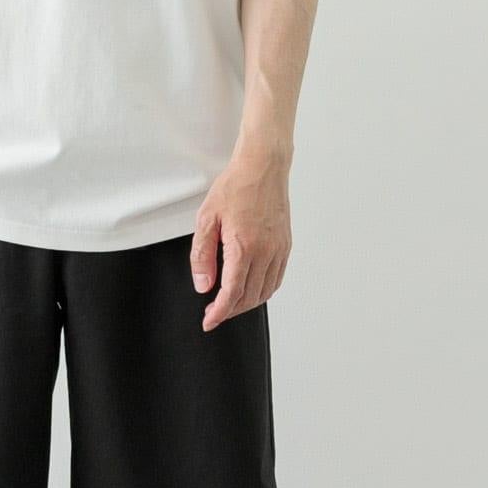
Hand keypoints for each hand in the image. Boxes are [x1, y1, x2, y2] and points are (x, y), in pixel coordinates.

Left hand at [190, 147, 291, 332]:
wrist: (263, 166)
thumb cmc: (235, 187)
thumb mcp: (207, 219)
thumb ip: (202, 256)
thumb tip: (203, 286)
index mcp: (244, 246)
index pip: (232, 293)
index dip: (219, 312)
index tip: (209, 321)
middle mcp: (266, 251)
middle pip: (249, 297)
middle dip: (230, 311)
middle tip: (214, 313)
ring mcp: (279, 249)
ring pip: (265, 292)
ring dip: (247, 304)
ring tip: (229, 304)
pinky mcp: (286, 245)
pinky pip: (276, 278)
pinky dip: (263, 291)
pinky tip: (251, 289)